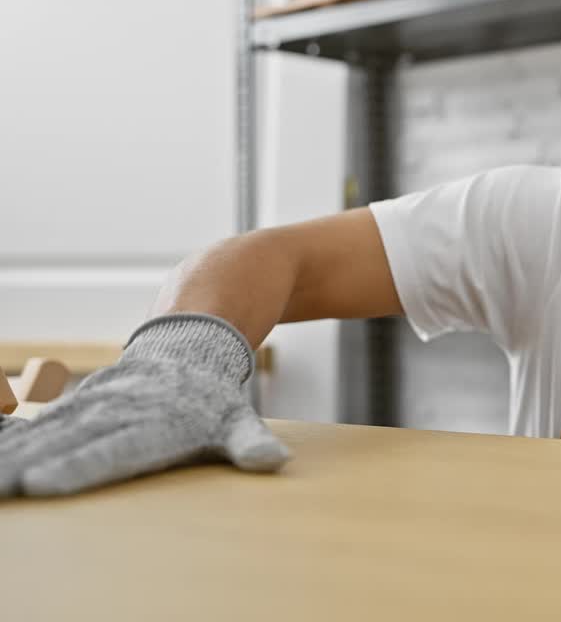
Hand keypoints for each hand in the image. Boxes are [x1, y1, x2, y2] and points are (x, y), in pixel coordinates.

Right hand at [0, 314, 289, 495]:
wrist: (194, 334)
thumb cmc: (216, 394)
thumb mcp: (238, 417)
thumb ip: (249, 441)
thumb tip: (271, 461)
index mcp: (159, 420)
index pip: (114, 449)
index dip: (78, 467)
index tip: (41, 485)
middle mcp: (123, 409)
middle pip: (71, 443)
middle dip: (29, 467)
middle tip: (1, 489)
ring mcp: (99, 402)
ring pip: (50, 430)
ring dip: (14, 454)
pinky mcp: (83, 401)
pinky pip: (42, 422)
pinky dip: (13, 438)